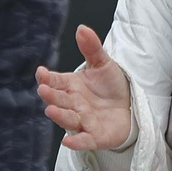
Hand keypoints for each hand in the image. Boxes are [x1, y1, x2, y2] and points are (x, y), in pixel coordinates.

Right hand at [35, 24, 131, 150]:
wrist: (130, 107)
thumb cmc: (111, 87)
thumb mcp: (103, 64)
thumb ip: (92, 48)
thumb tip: (82, 28)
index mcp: (71, 86)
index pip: (55, 82)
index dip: (47, 78)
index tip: (41, 73)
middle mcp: (73, 105)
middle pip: (59, 100)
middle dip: (51, 96)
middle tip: (43, 89)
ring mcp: (83, 121)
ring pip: (69, 120)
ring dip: (60, 116)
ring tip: (51, 110)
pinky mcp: (96, 136)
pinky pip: (85, 140)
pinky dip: (77, 142)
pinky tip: (68, 141)